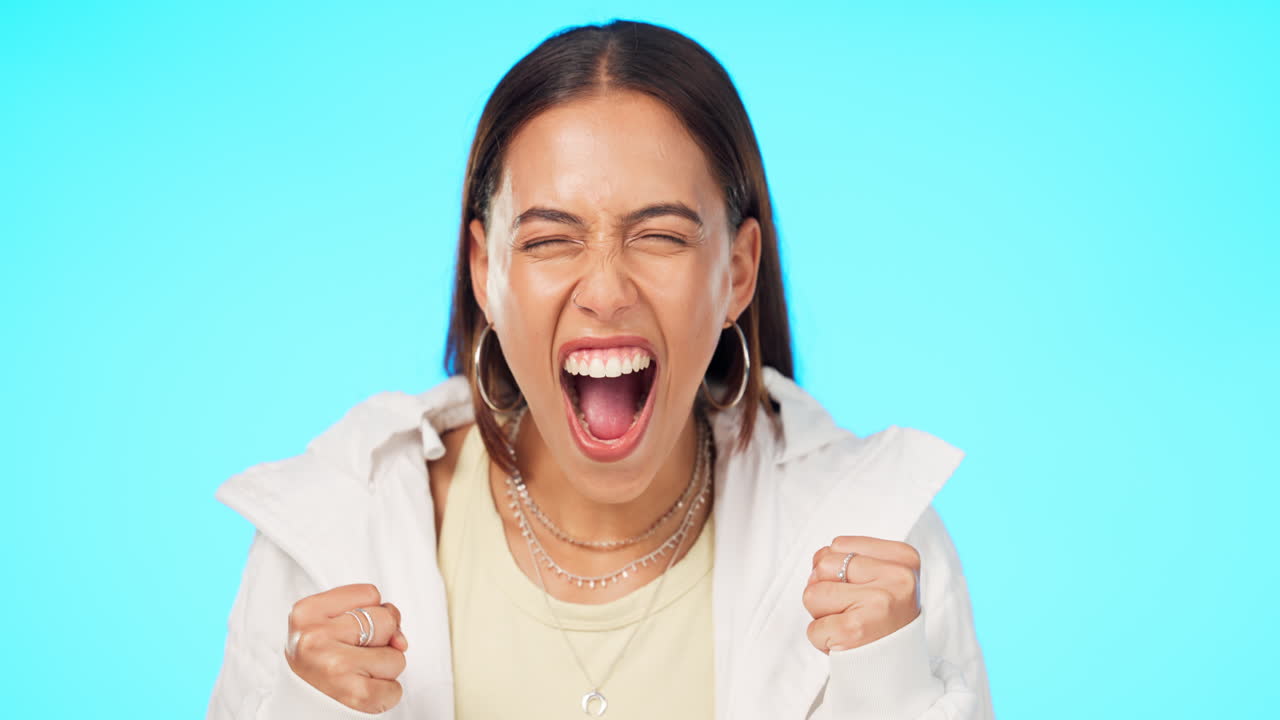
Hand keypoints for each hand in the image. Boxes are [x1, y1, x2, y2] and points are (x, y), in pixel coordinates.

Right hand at [284, 583, 409, 712]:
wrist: (296, 707)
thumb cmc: (320, 660)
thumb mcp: (331, 624)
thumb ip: (372, 614)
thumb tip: (400, 641)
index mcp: (307, 611)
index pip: (371, 594)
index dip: (369, 612)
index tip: (349, 630)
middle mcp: (316, 637)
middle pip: (387, 622)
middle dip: (381, 640)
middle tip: (353, 654)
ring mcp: (335, 665)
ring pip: (396, 656)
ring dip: (384, 668)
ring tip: (356, 674)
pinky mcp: (355, 694)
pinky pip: (396, 689)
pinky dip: (387, 693)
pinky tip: (363, 691)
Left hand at [802, 536, 921, 652]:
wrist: (898, 669)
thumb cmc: (882, 619)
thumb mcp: (881, 577)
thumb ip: (849, 559)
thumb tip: (817, 562)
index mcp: (904, 557)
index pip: (838, 545)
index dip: (838, 571)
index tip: (863, 591)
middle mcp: (896, 577)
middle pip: (822, 565)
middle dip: (826, 590)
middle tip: (854, 611)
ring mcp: (877, 603)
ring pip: (811, 593)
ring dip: (822, 614)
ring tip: (850, 625)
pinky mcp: (855, 629)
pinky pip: (812, 628)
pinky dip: (821, 639)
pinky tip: (846, 642)